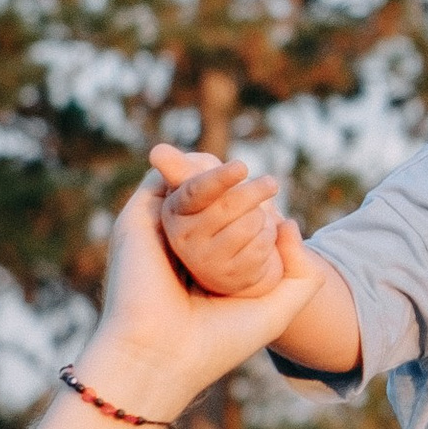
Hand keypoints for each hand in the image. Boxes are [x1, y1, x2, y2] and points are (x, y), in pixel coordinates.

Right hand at [85, 173, 321, 425]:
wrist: (162, 357)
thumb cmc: (218, 342)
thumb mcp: (278, 311)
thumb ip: (301, 272)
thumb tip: (290, 223)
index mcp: (205, 271)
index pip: (233, 226)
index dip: (259, 212)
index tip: (280, 217)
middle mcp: (178, 251)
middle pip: (214, 202)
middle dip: (244, 189)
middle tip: (271, 184)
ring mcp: (156, 234)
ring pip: (193, 186)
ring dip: (223, 176)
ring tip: (256, 177)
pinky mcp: (136, 221)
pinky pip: (168, 182)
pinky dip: (197, 173)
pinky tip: (229, 176)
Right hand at [150, 142, 288, 297]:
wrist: (233, 261)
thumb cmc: (214, 209)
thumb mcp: (197, 186)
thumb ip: (179, 167)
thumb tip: (156, 152)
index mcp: (174, 210)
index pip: (197, 191)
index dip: (220, 178)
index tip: (242, 166)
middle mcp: (183, 238)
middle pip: (231, 204)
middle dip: (257, 190)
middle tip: (270, 183)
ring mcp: (205, 260)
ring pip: (251, 222)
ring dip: (263, 218)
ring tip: (254, 221)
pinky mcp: (231, 277)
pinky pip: (262, 244)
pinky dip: (268, 237)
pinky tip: (258, 243)